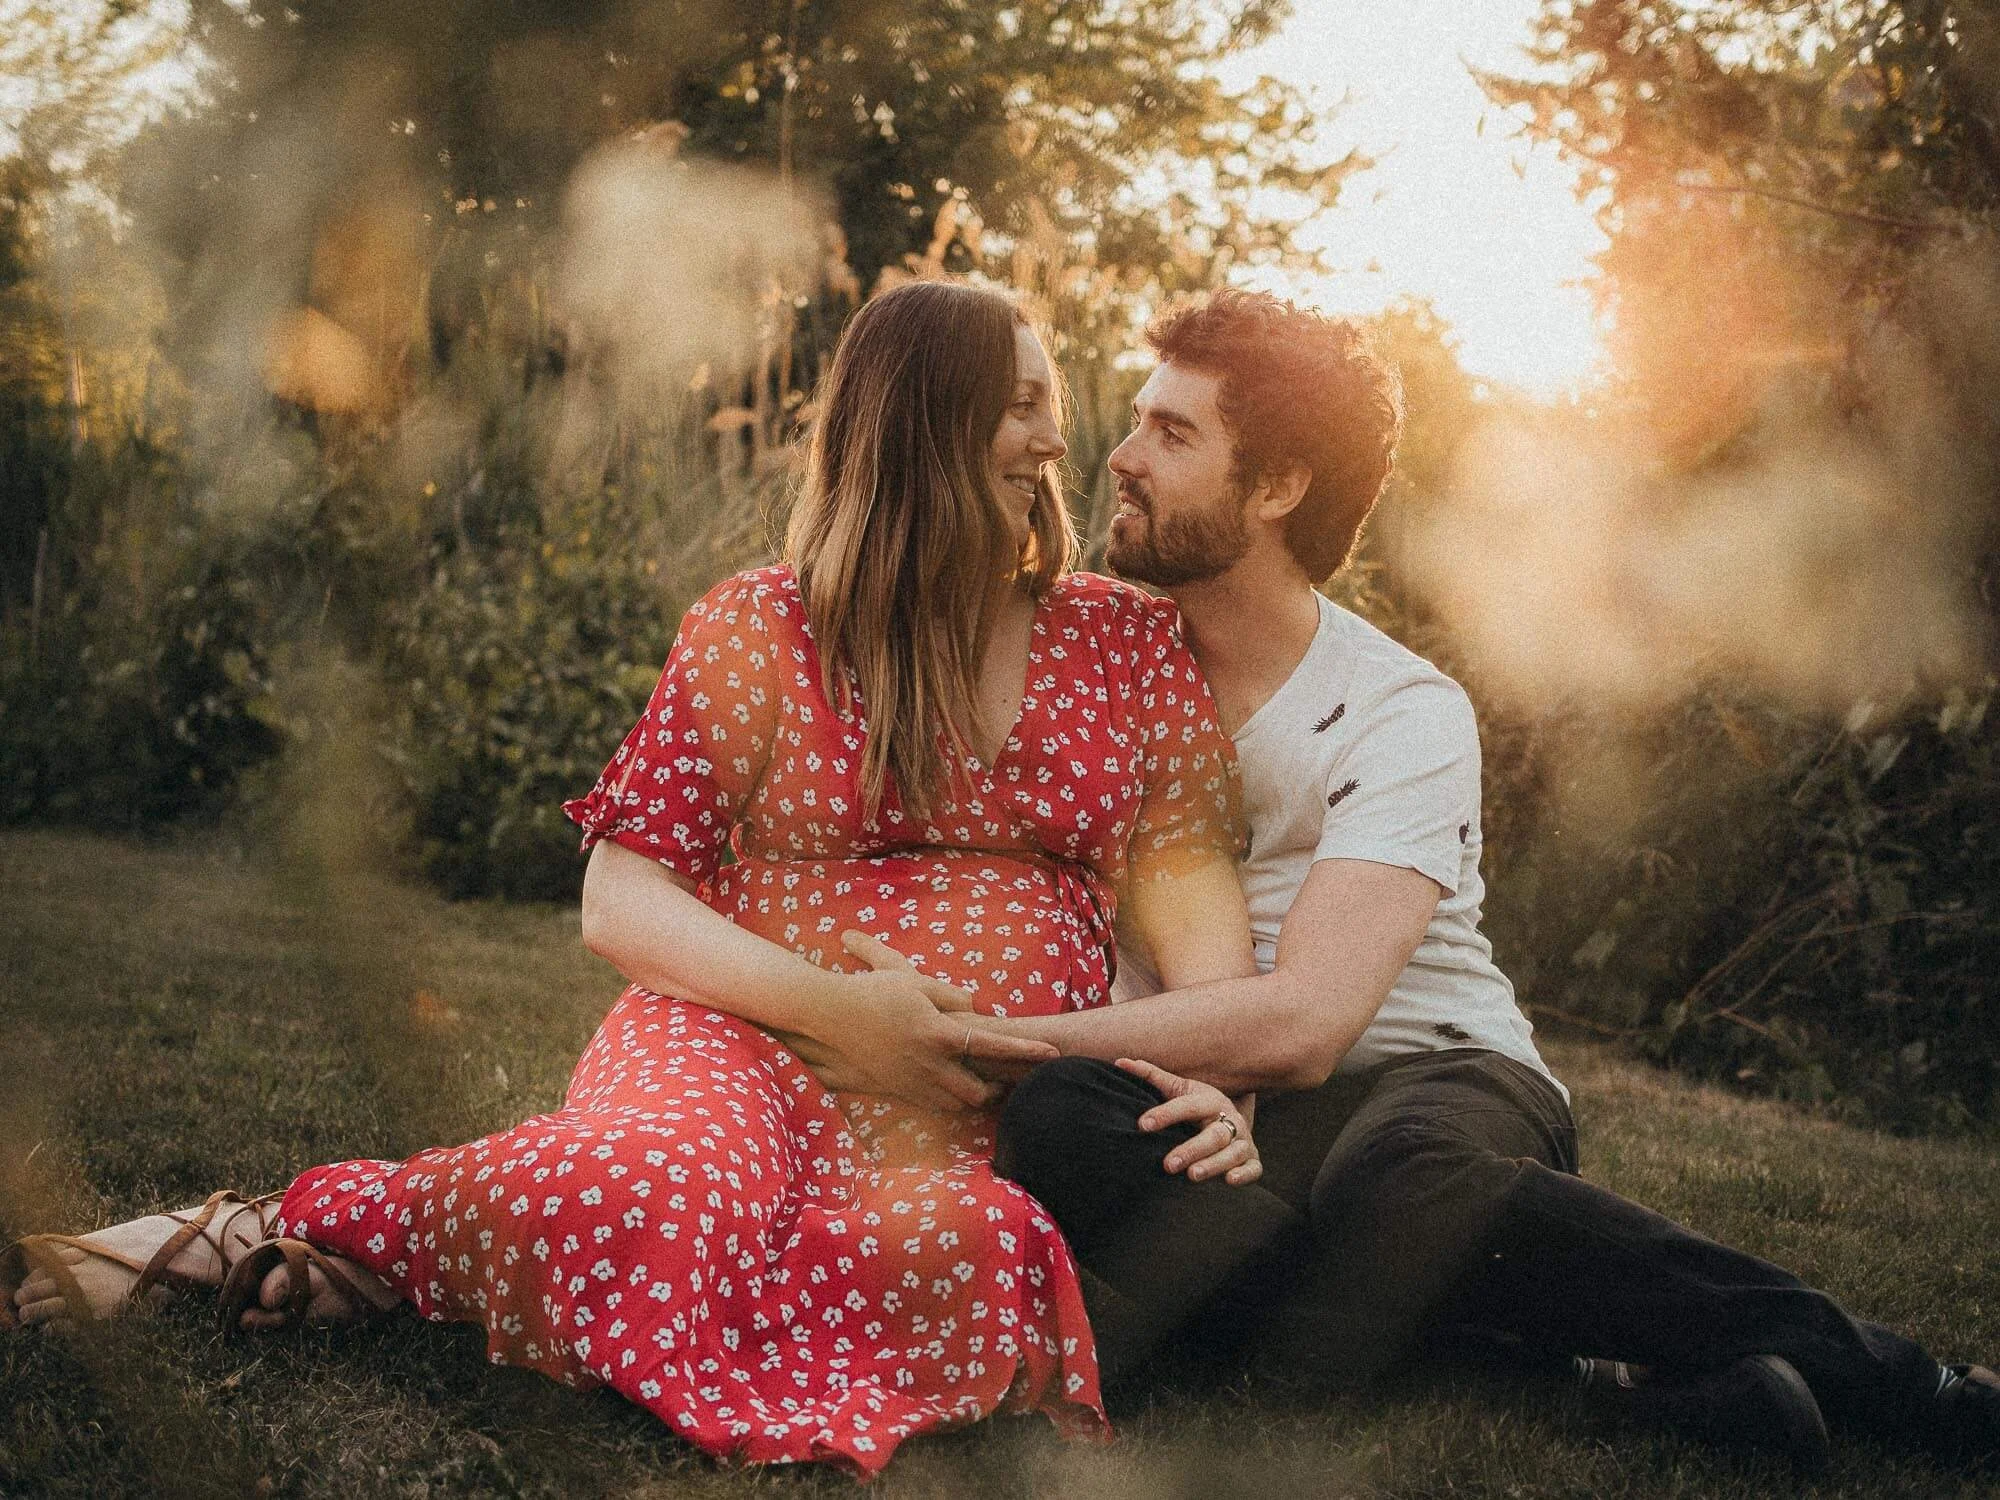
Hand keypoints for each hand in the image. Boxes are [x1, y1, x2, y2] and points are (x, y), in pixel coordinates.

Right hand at [771, 934, 1056, 1110]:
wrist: (830, 1016)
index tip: (1053, 1054)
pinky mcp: (895, 1089)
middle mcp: (929, 1064)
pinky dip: (946, 1100)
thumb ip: (952, 995)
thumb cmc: (873, 992)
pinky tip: (949, 1087)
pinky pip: (930, 1105)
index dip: (1027, 1051)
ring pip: (954, 1105)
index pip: (994, 1045)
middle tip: (1008, 1080)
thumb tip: (978, 1008)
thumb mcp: (916, 982)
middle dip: (997, 1091)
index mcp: (940, 1033)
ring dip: (972, 1098)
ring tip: (983, 1086)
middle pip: (977, 1092)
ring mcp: (911, 1081)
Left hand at [1121, 1057, 1261, 1185]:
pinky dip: (1245, 1175)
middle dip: (1191, 1149)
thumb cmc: (1199, 1106)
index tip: (1142, 1125)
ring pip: (1233, 1153)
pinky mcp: (1252, 1160)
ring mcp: (1243, 1141)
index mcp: (1211, 1101)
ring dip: (1214, 1164)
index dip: (1166, 1114)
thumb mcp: (1180, 1090)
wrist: (1231, 1117)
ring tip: (1192, 1175)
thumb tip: (1120, 1062)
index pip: (1188, 1107)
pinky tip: (1230, 1181)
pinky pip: (1254, 1168)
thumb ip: (1152, 1077)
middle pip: (1214, 1135)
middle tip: (1168, 1165)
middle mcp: (1231, 1121)